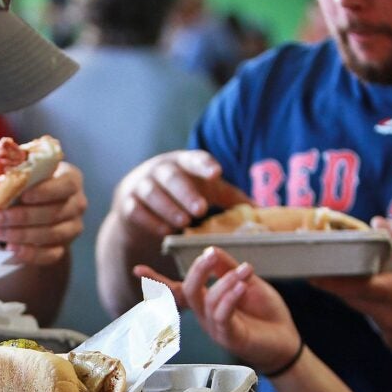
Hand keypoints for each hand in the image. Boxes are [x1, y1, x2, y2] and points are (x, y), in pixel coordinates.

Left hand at [0, 162, 86, 264]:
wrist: (38, 208)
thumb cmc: (28, 185)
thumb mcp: (16, 176)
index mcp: (70, 179)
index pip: (66, 185)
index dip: (47, 191)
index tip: (24, 196)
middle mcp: (78, 203)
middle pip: (56, 212)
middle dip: (24, 216)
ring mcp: (73, 227)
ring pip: (54, 234)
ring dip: (23, 235)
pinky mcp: (65, 246)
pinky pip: (51, 254)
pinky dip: (30, 254)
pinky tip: (10, 249)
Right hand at [113, 150, 251, 236]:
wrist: (140, 203)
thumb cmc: (184, 194)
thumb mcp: (207, 191)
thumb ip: (232, 198)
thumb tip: (264, 210)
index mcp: (185, 162)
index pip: (195, 159)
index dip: (205, 165)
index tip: (216, 173)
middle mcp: (161, 169)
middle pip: (171, 177)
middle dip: (185, 192)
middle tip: (200, 209)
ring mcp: (141, 185)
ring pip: (152, 193)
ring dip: (168, 208)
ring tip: (183, 222)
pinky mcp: (127, 203)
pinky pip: (136, 210)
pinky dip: (150, 220)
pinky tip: (164, 231)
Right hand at [133, 247, 300, 372]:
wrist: (286, 340)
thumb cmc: (266, 313)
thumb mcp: (247, 283)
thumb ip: (228, 268)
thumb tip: (211, 249)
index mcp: (207, 302)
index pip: (179, 290)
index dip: (158, 281)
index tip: (136, 269)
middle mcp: (206, 315)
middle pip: (189, 291)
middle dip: (198, 270)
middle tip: (211, 253)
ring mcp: (216, 327)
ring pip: (207, 300)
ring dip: (226, 281)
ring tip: (246, 269)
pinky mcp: (229, 337)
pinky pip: (222, 315)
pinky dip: (230, 297)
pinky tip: (242, 286)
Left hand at [310, 216, 391, 350]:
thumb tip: (377, 223)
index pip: (352, 286)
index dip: (327, 279)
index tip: (308, 270)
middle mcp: (387, 315)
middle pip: (350, 296)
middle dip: (338, 280)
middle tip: (325, 262)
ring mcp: (388, 330)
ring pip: (360, 307)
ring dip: (356, 291)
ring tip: (362, 274)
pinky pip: (373, 319)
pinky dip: (374, 305)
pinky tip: (386, 296)